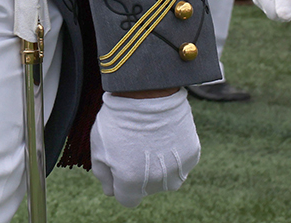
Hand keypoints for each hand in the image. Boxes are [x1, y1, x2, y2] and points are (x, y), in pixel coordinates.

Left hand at [89, 88, 200, 207]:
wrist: (148, 92)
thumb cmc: (119, 118)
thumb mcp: (98, 146)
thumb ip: (103, 175)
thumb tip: (111, 190)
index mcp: (131, 182)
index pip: (127, 199)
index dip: (121, 183)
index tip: (120, 164)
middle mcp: (157, 182)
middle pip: (146, 189)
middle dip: (139, 174)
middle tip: (135, 146)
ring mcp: (177, 170)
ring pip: (166, 179)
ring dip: (159, 167)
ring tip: (150, 141)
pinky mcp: (192, 155)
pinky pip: (181, 163)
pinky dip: (174, 154)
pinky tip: (164, 135)